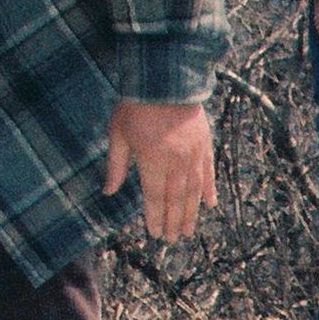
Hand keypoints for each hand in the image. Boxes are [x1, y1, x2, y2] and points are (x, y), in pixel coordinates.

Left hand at [104, 99, 214, 240]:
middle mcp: (175, 164)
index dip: (154, 218)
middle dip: (173, 222)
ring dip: (191, 214)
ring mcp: (193, 156)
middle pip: (175, 200)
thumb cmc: (136, 105)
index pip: (154, 198)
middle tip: (172, 239)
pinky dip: (209, 190)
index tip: (154, 233)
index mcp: (152, 162)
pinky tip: (209, 205)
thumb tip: (109, 191)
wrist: (166, 79)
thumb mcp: (118, 134)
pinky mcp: (205, 146)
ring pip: (193, 192)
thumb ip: (116, 165)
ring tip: (188, 231)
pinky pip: (208, 174)